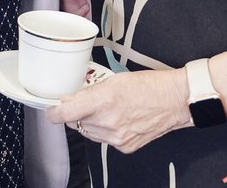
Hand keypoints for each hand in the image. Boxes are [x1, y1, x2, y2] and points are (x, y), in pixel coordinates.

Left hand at [46, 69, 189, 153]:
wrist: (175, 101)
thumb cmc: (149, 85)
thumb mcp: (115, 79)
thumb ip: (88, 91)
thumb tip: (68, 99)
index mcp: (103, 100)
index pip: (65, 114)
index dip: (54, 113)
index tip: (52, 111)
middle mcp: (108, 122)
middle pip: (76, 123)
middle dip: (78, 113)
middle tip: (89, 102)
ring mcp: (116, 137)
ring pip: (89, 132)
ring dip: (92, 122)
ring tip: (110, 109)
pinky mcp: (124, 147)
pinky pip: (105, 140)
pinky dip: (106, 131)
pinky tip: (120, 119)